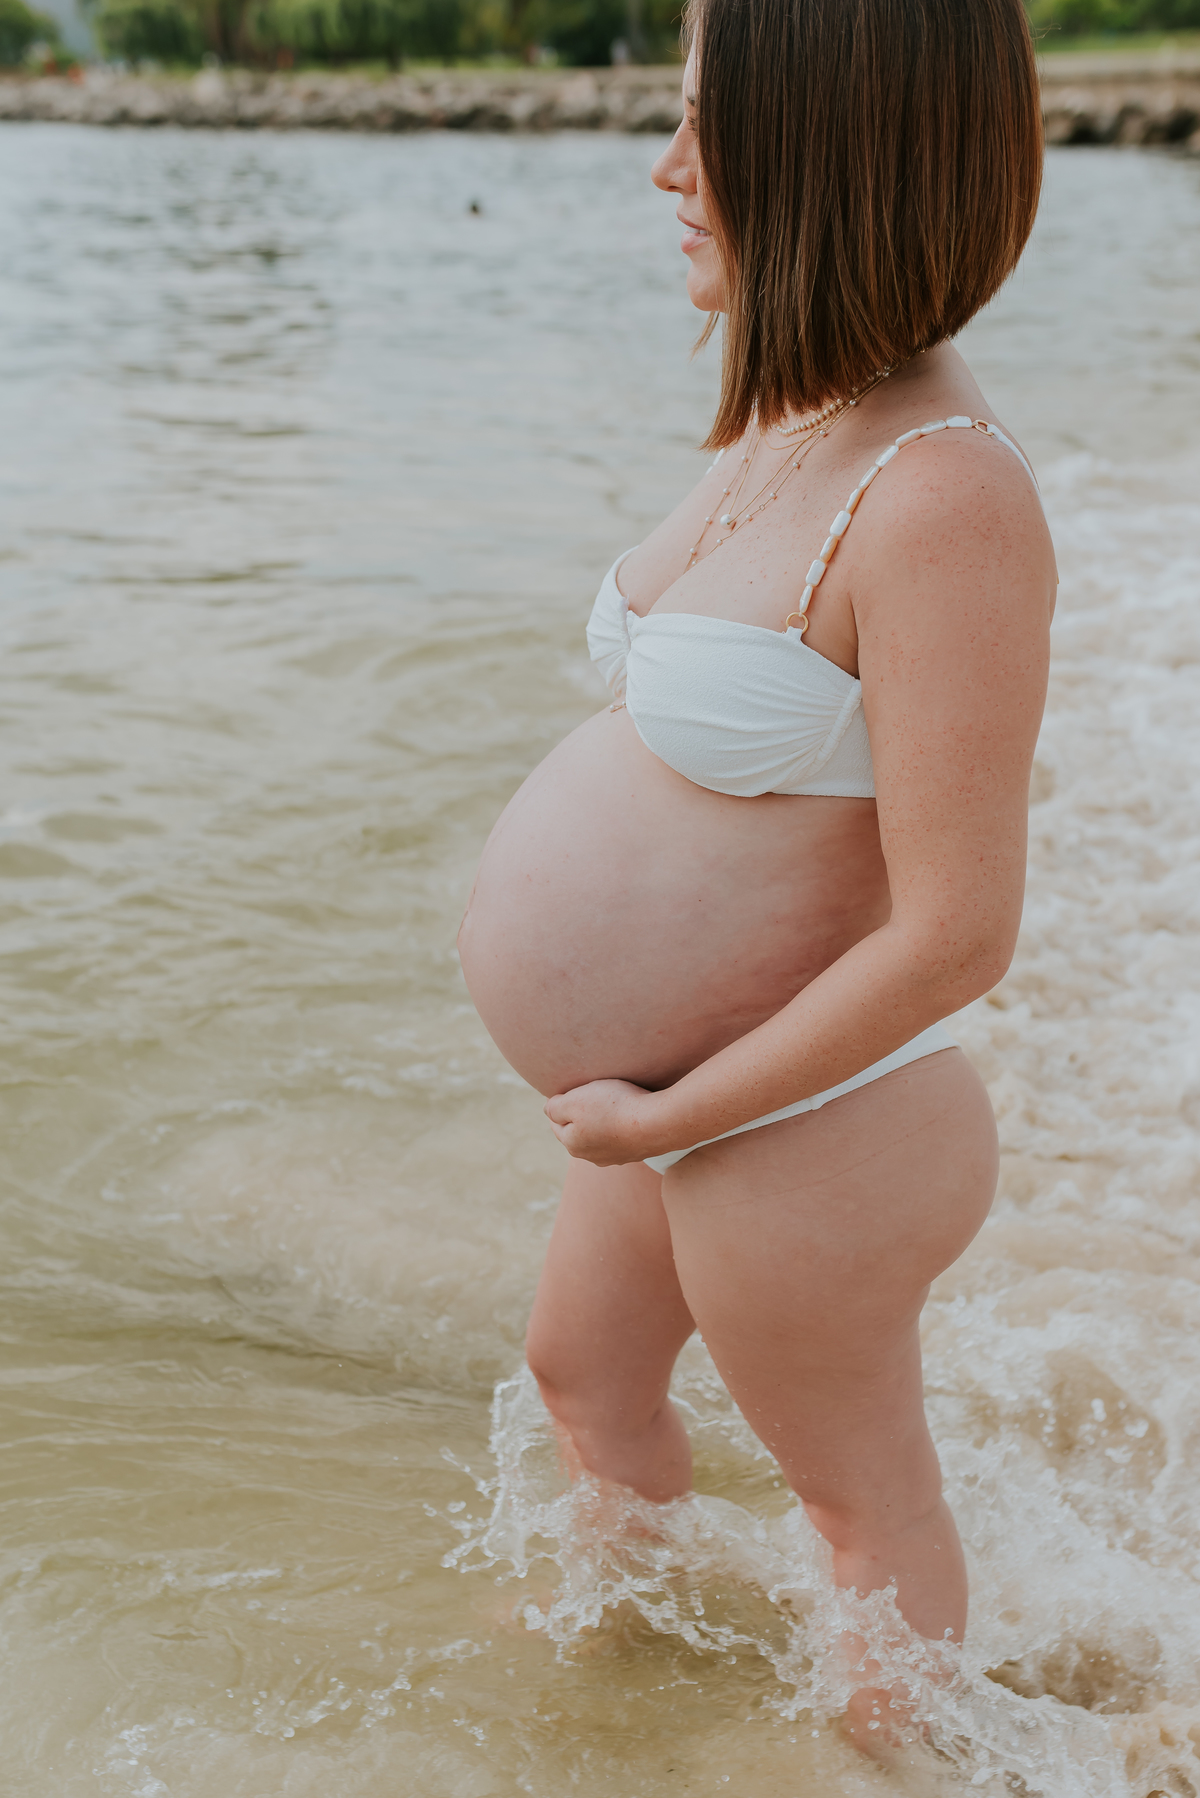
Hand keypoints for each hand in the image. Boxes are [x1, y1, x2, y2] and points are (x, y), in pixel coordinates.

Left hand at [544, 1078, 669, 1166]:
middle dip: (582, 1113)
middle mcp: (593, 1156)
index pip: (556, 1122)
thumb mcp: (574, 1100)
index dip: (562, 1102)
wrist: (658, 1122)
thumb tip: (547, 1109)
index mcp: (573, 1144)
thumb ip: (554, 1106)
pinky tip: (632, 1111)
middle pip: (579, 1130)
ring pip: (602, 1134)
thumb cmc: (613, 1107)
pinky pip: (623, 1136)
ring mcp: (617, 1157)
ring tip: (614, 1101)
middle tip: (594, 1093)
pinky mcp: (638, 1153)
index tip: (574, 1088)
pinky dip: (623, 1124)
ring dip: (604, 1120)